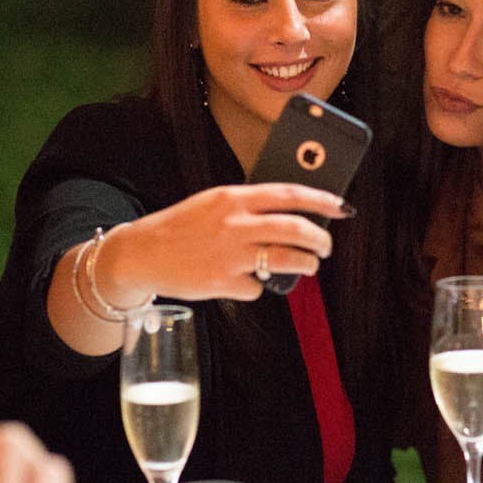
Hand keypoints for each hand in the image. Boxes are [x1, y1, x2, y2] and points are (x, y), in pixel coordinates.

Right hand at [99, 182, 347, 302]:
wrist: (141, 253)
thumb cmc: (181, 228)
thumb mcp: (213, 204)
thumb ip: (248, 207)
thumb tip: (290, 215)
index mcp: (233, 197)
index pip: (289, 194)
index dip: (321, 200)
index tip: (341, 207)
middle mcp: (234, 223)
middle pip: (295, 229)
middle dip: (320, 240)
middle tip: (326, 246)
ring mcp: (229, 255)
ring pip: (286, 260)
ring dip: (305, 265)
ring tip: (308, 265)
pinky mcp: (222, 282)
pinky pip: (256, 287)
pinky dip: (256, 286)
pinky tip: (243, 280)